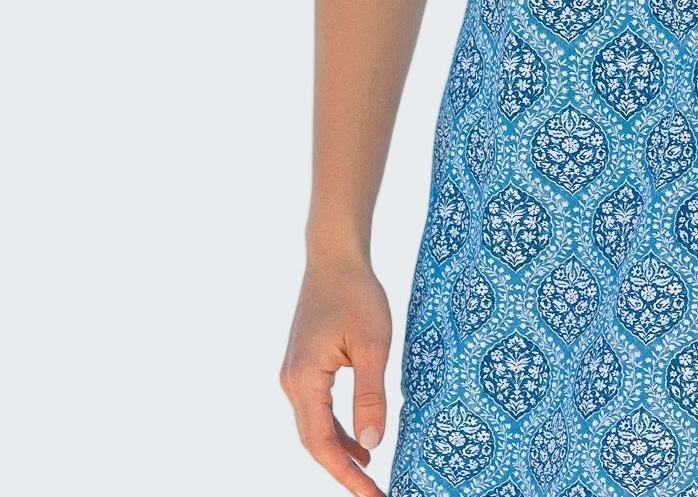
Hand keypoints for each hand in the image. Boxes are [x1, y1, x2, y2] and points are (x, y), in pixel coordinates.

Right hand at [279, 253, 392, 496]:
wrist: (335, 257)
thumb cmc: (356, 295)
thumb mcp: (372, 346)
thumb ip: (370, 396)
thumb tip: (372, 444)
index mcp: (303, 381)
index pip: (322, 444)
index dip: (346, 474)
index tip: (372, 494)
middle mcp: (291, 382)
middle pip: (314, 441)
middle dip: (342, 469)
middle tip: (373, 491)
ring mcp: (294, 374)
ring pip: (315, 426)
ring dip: (340, 450)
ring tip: (371, 471)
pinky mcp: (303, 365)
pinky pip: (318, 408)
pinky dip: (337, 427)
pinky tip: (360, 438)